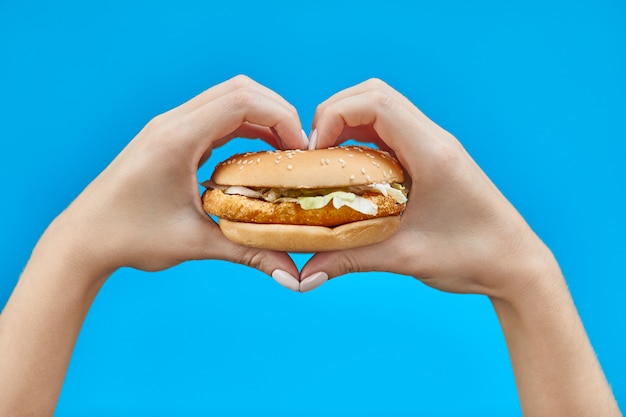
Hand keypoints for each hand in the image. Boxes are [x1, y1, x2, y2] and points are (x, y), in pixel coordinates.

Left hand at [43, 75, 304, 283]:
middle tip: (296, 149)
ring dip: (260, 118)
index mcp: (177, 138)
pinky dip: (241, 127)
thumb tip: (291, 275)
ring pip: (227, 98)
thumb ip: (249, 253)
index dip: (281, 118)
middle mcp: (172, 122)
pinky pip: (214, 116)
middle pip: (239, 90)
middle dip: (277, 113)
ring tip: (282, 151)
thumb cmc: (130, 239)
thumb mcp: (195, 244)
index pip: (242, 101)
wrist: (84, 238)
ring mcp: (168, 126)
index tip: (299, 150)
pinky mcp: (168, 136)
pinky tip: (253, 156)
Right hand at [300, 79, 557, 298]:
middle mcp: (435, 139)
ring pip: (382, 107)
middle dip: (334, 113)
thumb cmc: (471, 258)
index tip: (316, 152)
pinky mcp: (433, 157)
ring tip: (328, 161)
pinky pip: (391, 130)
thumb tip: (304, 275)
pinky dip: (363, 138)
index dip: (334, 116)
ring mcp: (435, 144)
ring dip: (348, 124)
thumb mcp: (404, 258)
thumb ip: (349, 260)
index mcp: (432, 153)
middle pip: (375, 93)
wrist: (514, 264)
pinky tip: (352, 172)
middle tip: (316, 154)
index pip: (376, 103)